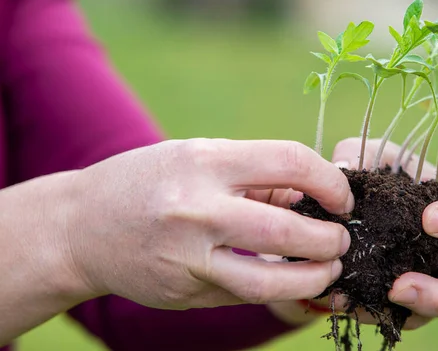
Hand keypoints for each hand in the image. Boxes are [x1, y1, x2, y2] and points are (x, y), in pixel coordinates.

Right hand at [67, 139, 353, 308]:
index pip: (291, 161)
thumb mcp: (198, 157)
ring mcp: (186, 255)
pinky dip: (276, 290)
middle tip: (342, 242)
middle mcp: (196, 207)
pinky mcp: (182, 290)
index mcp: (206, 160)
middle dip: (330, 241)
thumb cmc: (148, 182)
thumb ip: (255, 176)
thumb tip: (313, 197)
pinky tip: (289, 282)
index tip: (342, 198)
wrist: (79, 226)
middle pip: (287, 230)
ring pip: (269, 282)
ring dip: (313, 279)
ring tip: (328, 271)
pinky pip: (242, 295)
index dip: (330, 181)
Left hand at [322, 137, 437, 328]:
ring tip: (374, 300)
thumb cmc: (383, 177)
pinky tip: (345, 300)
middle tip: (400, 284)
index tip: (429, 219)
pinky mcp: (412, 308)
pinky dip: (373, 312)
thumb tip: (344, 170)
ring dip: (409, 314)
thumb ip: (359, 153)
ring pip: (437, 320)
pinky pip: (402, 320)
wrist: (358, 214)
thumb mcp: (371, 157)